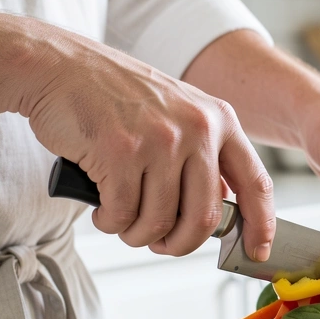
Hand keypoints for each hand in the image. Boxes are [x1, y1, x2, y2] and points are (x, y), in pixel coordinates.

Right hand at [18, 26, 274, 258]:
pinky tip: (102, 208)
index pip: (255, 182)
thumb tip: (219, 208)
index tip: (258, 252)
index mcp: (219, 119)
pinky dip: (110, 222)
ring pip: (159, 221)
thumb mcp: (177, 112)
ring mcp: (160, 140)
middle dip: (181, 244)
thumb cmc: (114, 95)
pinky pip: (122, 214)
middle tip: (161, 245)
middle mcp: (197, 128)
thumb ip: (203, 154)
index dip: (261, 225)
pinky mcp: (120, 153)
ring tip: (121, 219)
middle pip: (205, 217)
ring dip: (136, 234)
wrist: (58, 66)